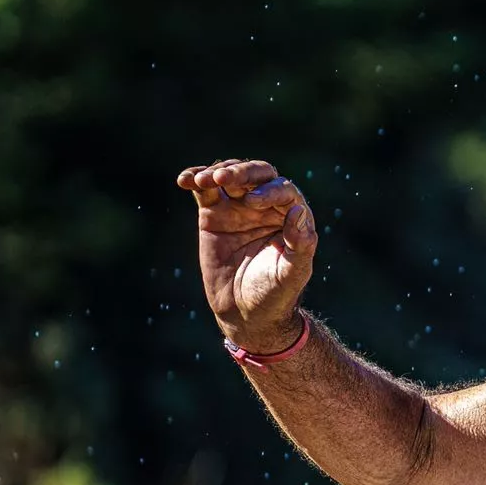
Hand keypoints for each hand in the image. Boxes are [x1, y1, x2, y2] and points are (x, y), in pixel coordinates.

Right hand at [176, 159, 317, 352]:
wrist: (245, 312)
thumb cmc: (275, 294)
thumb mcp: (292, 272)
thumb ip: (300, 244)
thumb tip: (299, 210)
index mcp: (292, 217)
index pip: (283, 190)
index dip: (269, 190)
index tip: (252, 202)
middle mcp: (267, 207)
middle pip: (257, 174)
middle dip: (241, 172)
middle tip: (223, 179)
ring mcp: (239, 208)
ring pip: (230, 177)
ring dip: (216, 172)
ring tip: (202, 181)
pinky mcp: (214, 213)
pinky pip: (204, 190)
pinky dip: (194, 179)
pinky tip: (185, 180)